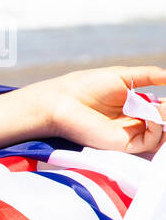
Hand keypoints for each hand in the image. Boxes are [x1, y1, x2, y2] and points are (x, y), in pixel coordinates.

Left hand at [34, 65, 165, 155]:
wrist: (63, 101)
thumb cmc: (87, 86)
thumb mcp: (122, 76)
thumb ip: (148, 75)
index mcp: (133, 106)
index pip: (161, 108)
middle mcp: (133, 121)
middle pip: (164, 122)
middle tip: (164, 104)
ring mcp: (129, 133)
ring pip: (161, 134)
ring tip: (160, 108)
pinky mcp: (123, 144)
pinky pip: (150, 141)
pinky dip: (157, 129)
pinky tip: (150, 116)